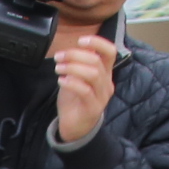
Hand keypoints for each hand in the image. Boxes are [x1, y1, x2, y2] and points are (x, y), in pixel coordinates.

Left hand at [51, 32, 119, 146]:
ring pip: (93, 74)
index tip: (80, 40)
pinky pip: (85, 91)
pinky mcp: (93, 108)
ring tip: (58, 68)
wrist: (75, 127)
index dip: (97, 42)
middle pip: (96, 61)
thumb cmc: (75, 100)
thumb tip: (73, 46)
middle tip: (59, 57)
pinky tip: (61, 81)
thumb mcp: (75, 77)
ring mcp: (102, 96)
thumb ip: (77, 63)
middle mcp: (106, 83)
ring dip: (73, 67)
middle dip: (75, 55)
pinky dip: (72, 83)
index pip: (109, 52)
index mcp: (104, 73)